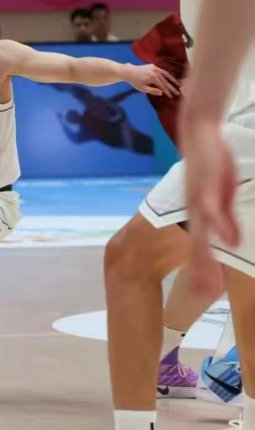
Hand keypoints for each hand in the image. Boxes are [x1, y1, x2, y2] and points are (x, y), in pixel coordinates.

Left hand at [127, 64, 180, 96]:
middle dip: (172, 87)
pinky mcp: (154, 66)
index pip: (163, 86)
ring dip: (173, 79)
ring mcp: (155, 68)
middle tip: (179, 92)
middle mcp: (156, 72)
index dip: (168, 92)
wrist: (129, 71)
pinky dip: (168, 75)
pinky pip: (163, 71)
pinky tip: (172, 78)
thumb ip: (152, 91)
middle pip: (166, 81)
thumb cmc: (135, 81)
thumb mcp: (142, 88)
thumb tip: (162, 93)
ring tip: (179, 84)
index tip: (172, 96)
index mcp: (153, 78)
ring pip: (166, 74)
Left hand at [180, 112, 240, 298]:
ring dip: (205, 258)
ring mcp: (198, 201)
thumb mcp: (221, 197)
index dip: (203, 270)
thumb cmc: (211, 166)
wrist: (198, 134)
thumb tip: (234, 243)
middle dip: (201, 272)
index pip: (200, 248)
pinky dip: (219, 225)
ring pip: (201, 234)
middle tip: (205, 295)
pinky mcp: (205, 187)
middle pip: (197, 247)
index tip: (208, 294)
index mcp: (197, 216)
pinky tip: (227, 240)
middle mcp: (194, 212)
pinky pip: (210, 209)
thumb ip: (227, 221)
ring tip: (210, 279)